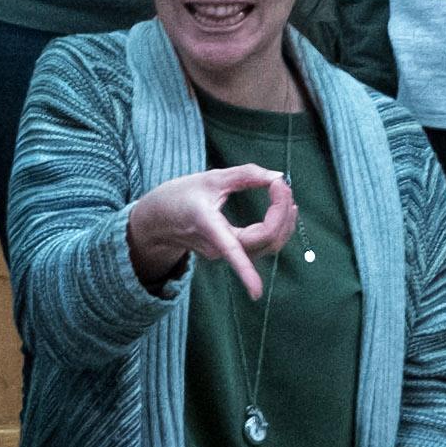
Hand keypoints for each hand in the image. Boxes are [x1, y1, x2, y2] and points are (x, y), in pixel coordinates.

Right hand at [125, 164, 298, 295]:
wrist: (158, 219)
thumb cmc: (180, 196)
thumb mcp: (210, 178)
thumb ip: (245, 175)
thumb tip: (277, 177)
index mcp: (207, 227)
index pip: (234, 252)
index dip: (250, 271)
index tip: (269, 246)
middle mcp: (217, 247)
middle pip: (263, 241)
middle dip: (281, 213)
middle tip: (283, 185)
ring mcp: (225, 254)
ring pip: (266, 246)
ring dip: (284, 222)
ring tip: (287, 194)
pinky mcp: (231, 252)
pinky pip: (262, 246)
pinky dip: (277, 228)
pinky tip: (284, 210)